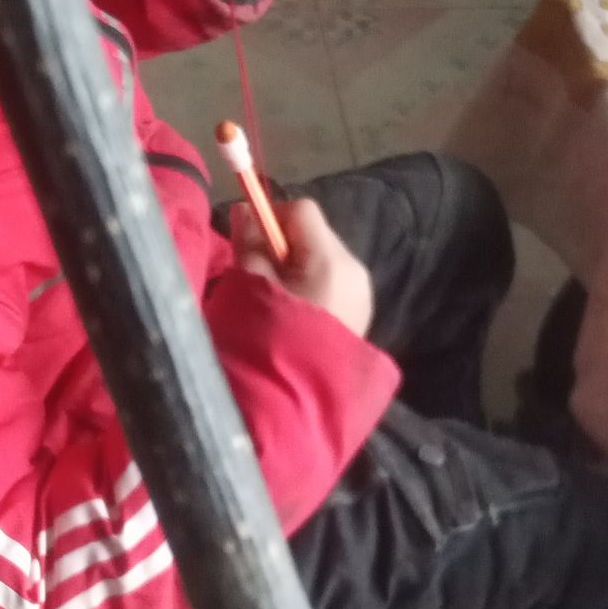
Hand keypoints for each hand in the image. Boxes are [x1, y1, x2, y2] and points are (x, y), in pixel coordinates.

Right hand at [231, 196, 372, 338]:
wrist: (296, 398)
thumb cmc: (269, 337)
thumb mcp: (252, 287)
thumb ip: (249, 244)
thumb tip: (246, 210)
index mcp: (330, 259)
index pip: (302, 211)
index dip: (272, 219)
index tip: (249, 244)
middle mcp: (354, 269)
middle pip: (315, 235)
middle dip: (284, 247)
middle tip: (259, 279)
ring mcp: (361, 293)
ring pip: (323, 260)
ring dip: (297, 269)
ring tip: (276, 302)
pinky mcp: (360, 313)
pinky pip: (332, 284)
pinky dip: (311, 288)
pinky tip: (296, 317)